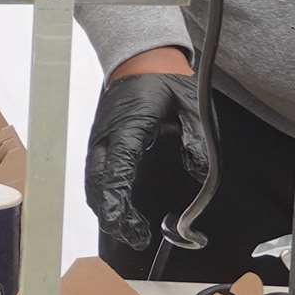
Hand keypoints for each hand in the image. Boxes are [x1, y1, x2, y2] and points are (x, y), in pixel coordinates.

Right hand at [85, 68, 211, 261]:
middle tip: (134, 236)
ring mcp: (100, 138)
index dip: (118, 200)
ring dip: (106, 208)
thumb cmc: (162, 77)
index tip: (126, 223)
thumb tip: (201, 169)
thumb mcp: (191, 102)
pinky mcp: (101, 141)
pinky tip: (117, 207)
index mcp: (127, 125)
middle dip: (112, 215)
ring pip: (92, 182)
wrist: (140, 57)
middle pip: (97, 183)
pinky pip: (96, 174)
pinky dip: (103, 195)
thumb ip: (197, 137)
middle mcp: (107, 135)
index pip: (117, 169)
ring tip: (129, 229)